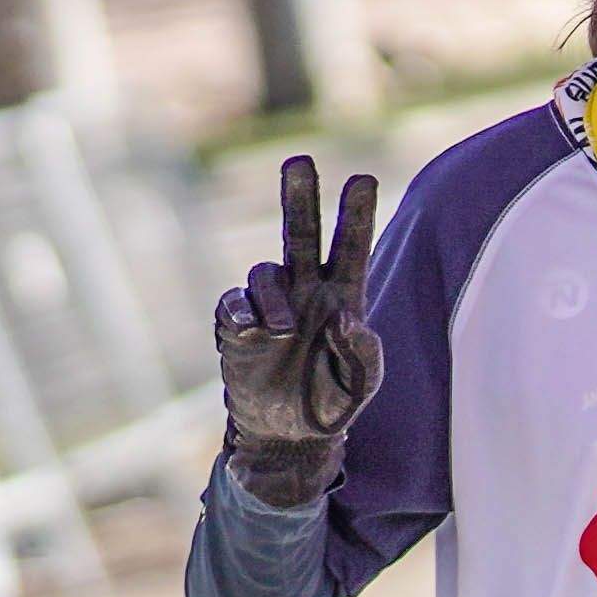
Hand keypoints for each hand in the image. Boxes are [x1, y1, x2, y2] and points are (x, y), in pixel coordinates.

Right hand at [216, 155, 380, 507]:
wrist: (288, 436)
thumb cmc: (333, 401)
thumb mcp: (362, 384)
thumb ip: (364, 353)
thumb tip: (348, 320)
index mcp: (344, 297)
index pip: (351, 247)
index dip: (356, 214)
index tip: (362, 179)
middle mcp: (306, 290)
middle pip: (302, 233)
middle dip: (300, 196)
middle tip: (299, 160)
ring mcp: (270, 305)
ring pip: (265, 271)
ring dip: (274, 295)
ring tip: (284, 330)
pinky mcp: (236, 325)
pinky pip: (232, 302)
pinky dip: (240, 310)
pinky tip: (249, 327)